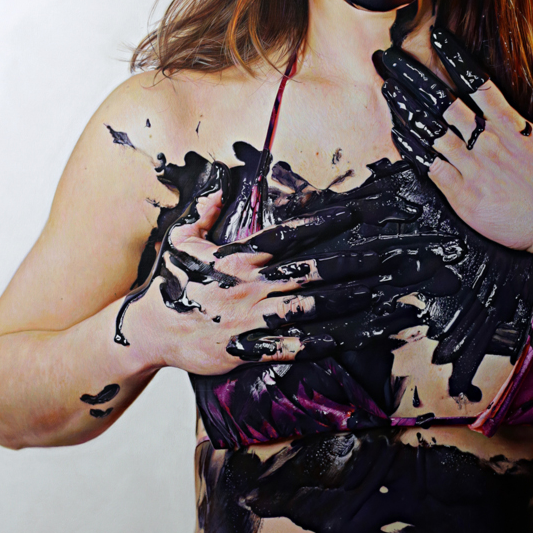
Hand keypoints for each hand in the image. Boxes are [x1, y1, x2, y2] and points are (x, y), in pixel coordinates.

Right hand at [119, 190, 379, 373]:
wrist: (147, 331)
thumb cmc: (168, 283)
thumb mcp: (180, 240)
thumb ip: (204, 212)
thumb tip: (219, 181)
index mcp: (237, 259)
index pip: (288, 237)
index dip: (322, 223)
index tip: (353, 214)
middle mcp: (248, 288)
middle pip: (308, 273)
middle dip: (350, 265)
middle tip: (385, 257)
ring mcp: (249, 321)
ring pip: (308, 310)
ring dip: (346, 302)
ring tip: (378, 293)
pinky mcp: (247, 351)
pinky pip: (289, 349)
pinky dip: (319, 343)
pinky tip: (346, 337)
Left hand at [374, 31, 532, 258]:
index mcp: (512, 126)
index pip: (478, 83)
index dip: (454, 57)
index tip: (436, 37)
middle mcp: (487, 141)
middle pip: (443, 102)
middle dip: (416, 79)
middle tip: (393, 62)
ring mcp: (472, 167)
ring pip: (431, 131)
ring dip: (407, 110)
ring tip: (388, 91)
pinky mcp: (462, 194)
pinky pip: (429, 165)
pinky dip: (412, 149)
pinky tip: (397, 134)